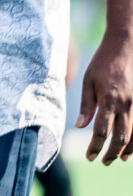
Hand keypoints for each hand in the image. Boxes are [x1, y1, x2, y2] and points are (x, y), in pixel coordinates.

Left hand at [79, 31, 132, 163]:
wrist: (125, 46)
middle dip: (112, 153)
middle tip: (103, 162)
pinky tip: (132, 146)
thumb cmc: (102, 62)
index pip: (102, 131)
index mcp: (109, 99)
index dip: (95, 146)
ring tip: (119, 159)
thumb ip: (86, 105)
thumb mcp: (88, 80)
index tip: (89, 156)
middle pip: (120, 137)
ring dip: (127, 150)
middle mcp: (126, 105)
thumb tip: (80, 126)